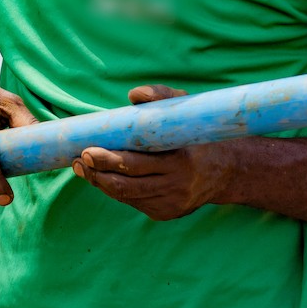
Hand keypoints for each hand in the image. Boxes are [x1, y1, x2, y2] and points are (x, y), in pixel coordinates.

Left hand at [72, 84, 231, 220]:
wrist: (228, 170)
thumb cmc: (198, 134)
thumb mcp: (186, 109)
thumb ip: (161, 97)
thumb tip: (133, 94)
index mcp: (181, 160)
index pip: (136, 164)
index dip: (108, 159)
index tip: (88, 150)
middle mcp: (176, 186)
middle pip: (127, 184)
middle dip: (97, 173)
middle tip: (79, 160)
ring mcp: (171, 203)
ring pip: (127, 196)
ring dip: (101, 183)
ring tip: (83, 169)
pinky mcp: (166, 213)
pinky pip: (135, 202)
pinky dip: (117, 190)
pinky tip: (103, 178)